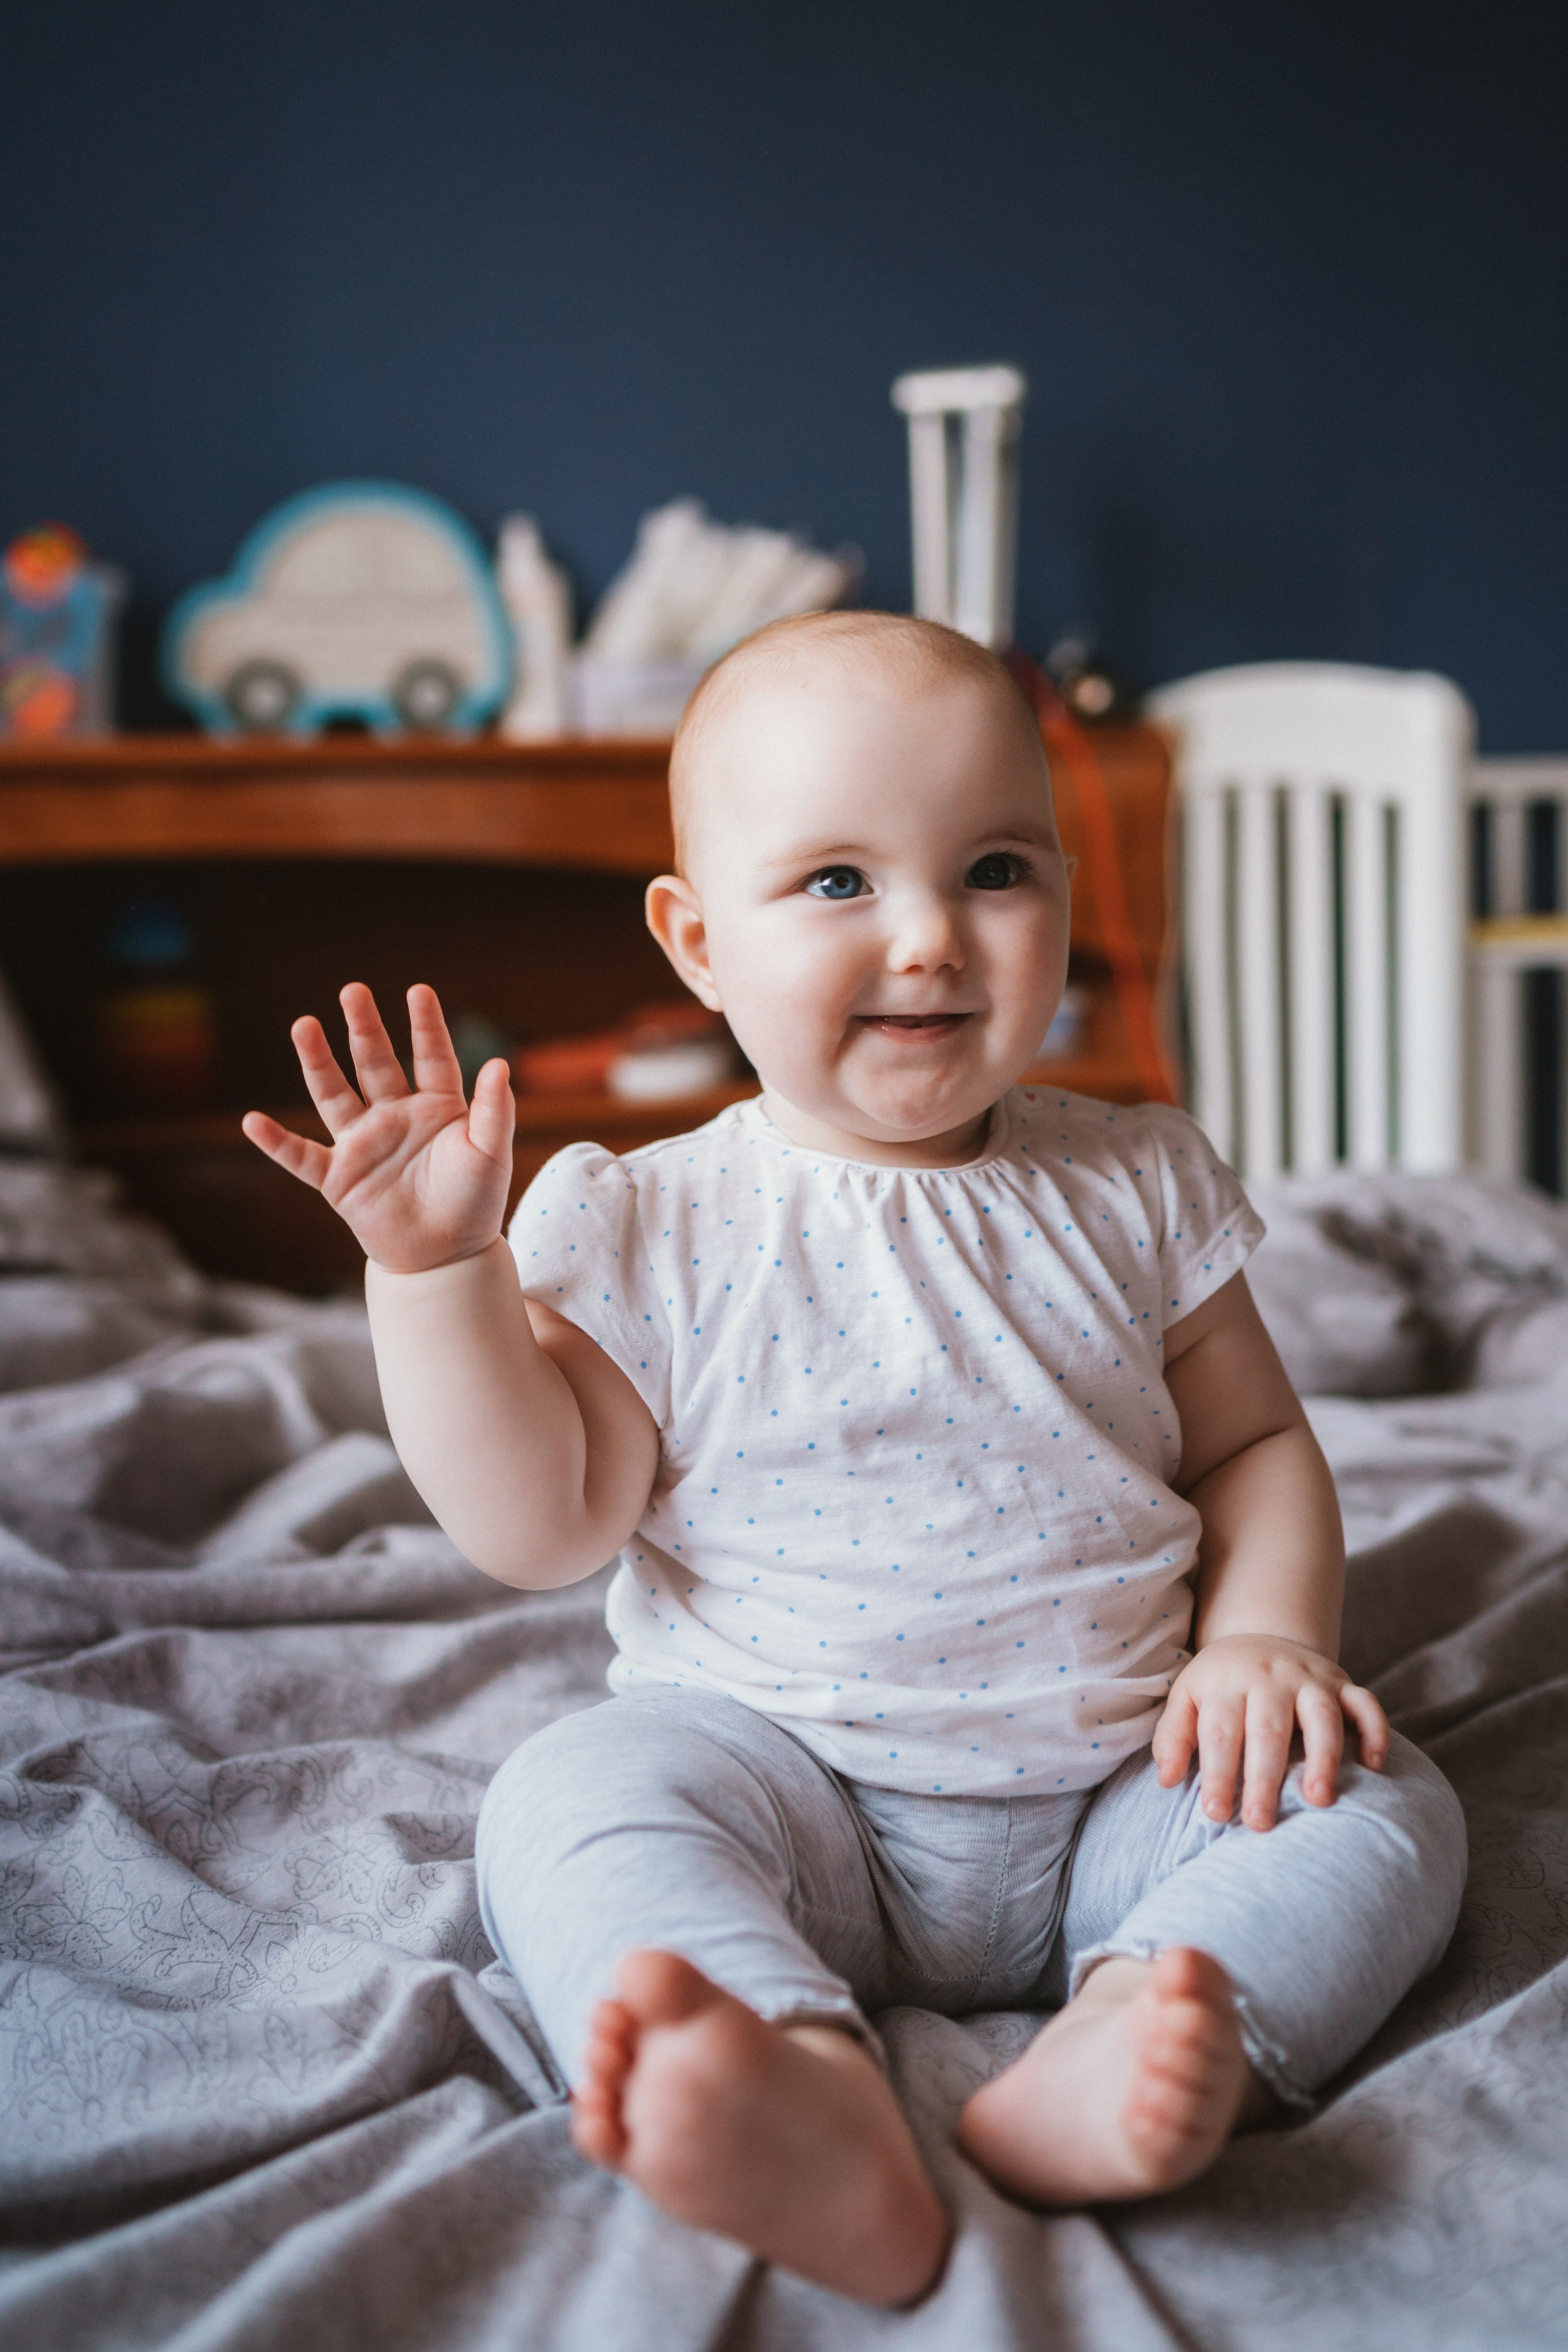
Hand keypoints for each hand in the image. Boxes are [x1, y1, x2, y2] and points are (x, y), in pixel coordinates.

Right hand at [242, 982, 514, 1274]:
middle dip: (364, 1028)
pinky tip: (251, 1121)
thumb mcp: (492, 1154)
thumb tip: (500, 1063)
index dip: (425, 1025)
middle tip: (353, 991)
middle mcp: (394, 1115)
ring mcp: (363, 1143)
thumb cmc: (475, 1202)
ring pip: (335, 1095)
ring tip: (304, 1025)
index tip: (418, 991)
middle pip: (375, 1063)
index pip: (431, 1056)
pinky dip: (277, 1143)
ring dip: (318, 1062)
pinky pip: (302, 1157)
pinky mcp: (338, 1178)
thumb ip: (495, 1111)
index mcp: (436, 1106)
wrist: (447, 1257)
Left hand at [1152, 1634, 1388, 1831]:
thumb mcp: (1186, 1698)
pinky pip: (1366, 1703)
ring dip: (1323, 1757)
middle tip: (1260, 1822)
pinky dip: (1375, 1732)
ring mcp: (1311, 1678)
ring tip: (1318, 1800)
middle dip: (1264, 1777)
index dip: (1218, 1775)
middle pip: (1268, 1729)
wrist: (1260, 1636)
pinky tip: (1374, 1766)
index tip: (1215, 1814)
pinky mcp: (1342, 1682)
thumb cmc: (1219, 1684)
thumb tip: (1168, 1780)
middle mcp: (1270, 1677)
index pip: (1220, 1733)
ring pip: (1322, 1715)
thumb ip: (1174, 1736)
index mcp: (1226, 1682)